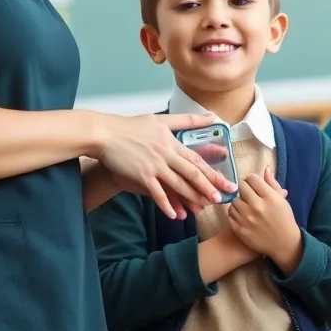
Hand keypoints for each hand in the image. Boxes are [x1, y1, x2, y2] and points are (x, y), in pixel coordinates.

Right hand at [94, 112, 235, 219]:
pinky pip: (157, 193)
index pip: (196, 159)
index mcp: (172, 142)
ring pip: (178, 184)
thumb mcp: (161, 119)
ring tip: (203, 209)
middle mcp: (166, 154)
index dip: (211, 171)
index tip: (224, 182)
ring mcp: (154, 166)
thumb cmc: (132, 126)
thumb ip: (187, 120)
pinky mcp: (141, 175)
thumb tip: (211, 116)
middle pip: (191, 173)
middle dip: (207, 187)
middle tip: (220, 199)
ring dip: (191, 197)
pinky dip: (166, 204)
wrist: (106, 134)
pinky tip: (173, 215)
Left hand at [227, 168, 300, 270]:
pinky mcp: (240, 229)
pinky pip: (230, 214)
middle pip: (241, 187)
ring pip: (234, 201)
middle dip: (244, 188)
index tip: (253, 184)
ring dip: (239, 201)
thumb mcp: (282, 200)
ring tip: (246, 205)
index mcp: (269, 197)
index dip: (251, 179)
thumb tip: (265, 168)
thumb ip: (272, 183)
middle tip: (248, 193)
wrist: (283, 244)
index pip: (252, 178)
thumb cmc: (284, 220)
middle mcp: (257, 206)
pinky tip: (242, 215)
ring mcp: (247, 219)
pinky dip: (235, 213)